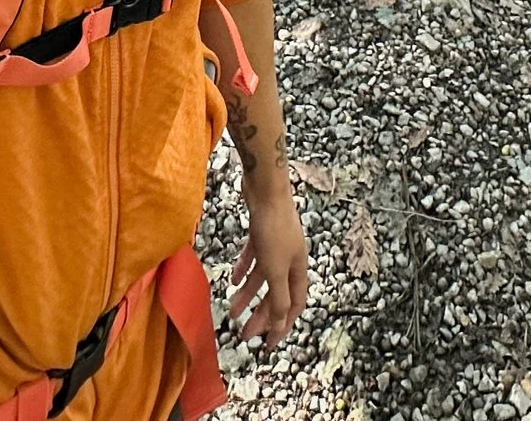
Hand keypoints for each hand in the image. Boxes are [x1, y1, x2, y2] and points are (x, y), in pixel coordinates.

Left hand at [225, 184, 308, 346]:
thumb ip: (277, 298)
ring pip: (262, 276)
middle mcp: (290, 257)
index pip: (294, 304)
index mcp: (298, 268)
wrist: (266, 188)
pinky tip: (231, 279)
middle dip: (261, 314)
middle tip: (244, 334)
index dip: (282, 324)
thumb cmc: (273, 228)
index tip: (268, 343)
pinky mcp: (261, 232)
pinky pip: (253, 257)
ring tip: (232, 310)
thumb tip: (278, 325)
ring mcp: (275, 244)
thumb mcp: (275, 269)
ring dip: (248, 294)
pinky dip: (243, 269)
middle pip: (276, 293)